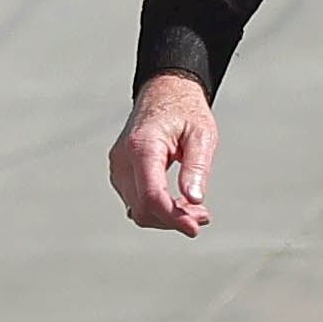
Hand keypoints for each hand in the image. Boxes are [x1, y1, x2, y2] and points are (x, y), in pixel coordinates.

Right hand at [109, 72, 216, 237]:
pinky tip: (180, 205)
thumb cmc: (185, 111)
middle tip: (204, 216)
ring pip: (138, 210)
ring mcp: (118, 168)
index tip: (195, 228)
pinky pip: (136, 202)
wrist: (163, 93)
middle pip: (143, 208)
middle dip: (174, 220)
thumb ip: (196, 167)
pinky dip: (158, 209)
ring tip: (197, 210)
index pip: (151, 195)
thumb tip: (194, 201)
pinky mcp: (121, 174)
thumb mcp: (201, 135)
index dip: (173, 218)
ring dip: (167, 217)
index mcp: (142, 147)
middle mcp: (123, 159)